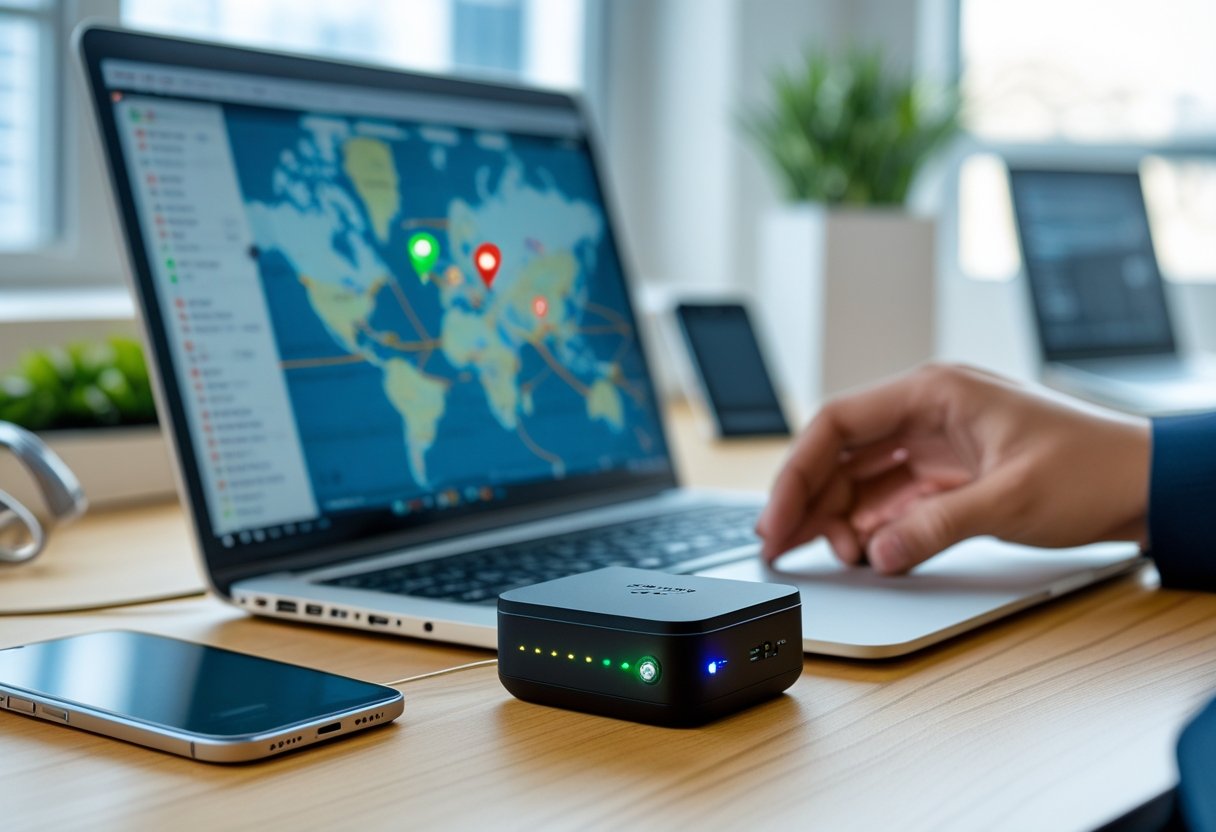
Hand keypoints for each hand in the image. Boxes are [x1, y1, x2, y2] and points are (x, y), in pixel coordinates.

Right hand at [755, 364, 1150, 573]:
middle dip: (809, 501)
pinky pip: (891, 502)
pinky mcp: (949, 479)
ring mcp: (936, 448)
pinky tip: (865, 553)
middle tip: (782, 547)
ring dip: (841, 519)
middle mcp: (926, 415)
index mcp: (933, 393)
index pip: (837, 424)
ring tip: (834, 557)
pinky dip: (874, 529)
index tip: (777, 518)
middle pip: (840, 455)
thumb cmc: (1094, 467)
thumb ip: (936, 526)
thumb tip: (877, 555)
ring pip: (861, 481)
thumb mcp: (1010, 497)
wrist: (1148, 485)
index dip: (796, 473)